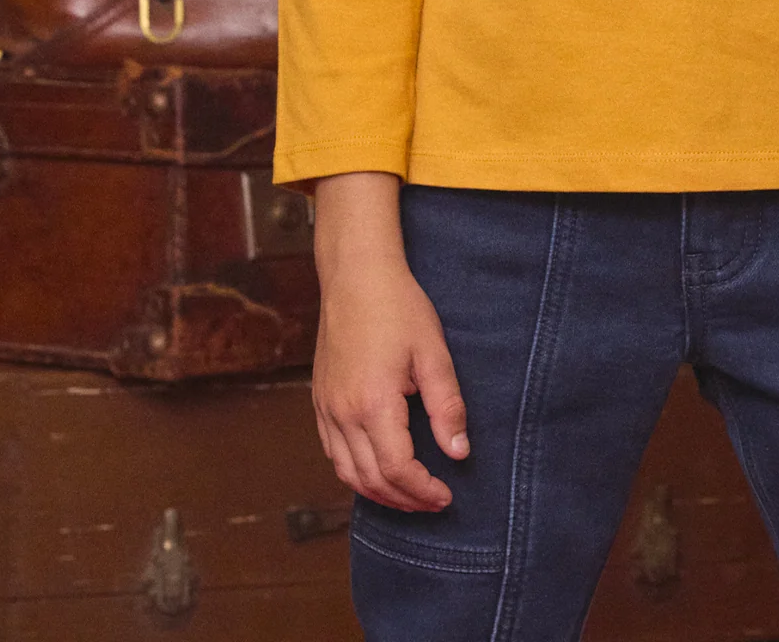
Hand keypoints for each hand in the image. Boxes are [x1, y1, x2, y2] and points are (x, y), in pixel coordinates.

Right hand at [312, 172, 469, 511]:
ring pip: (346, 472)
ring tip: (408, 495)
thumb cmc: (398, 308)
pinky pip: (333, 452)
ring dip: (378, 493)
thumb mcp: (433, 353)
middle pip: (371, 480)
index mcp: (374, 404)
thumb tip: (459, 452)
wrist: (356, 276)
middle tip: (433, 502)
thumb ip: (446, 406)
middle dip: (404, 499)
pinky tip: (376, 471)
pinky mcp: (320, 400)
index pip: (398, 469)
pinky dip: (354, 473)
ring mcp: (326, 408)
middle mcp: (343, 413)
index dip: (423, 490)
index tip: (446, 495)